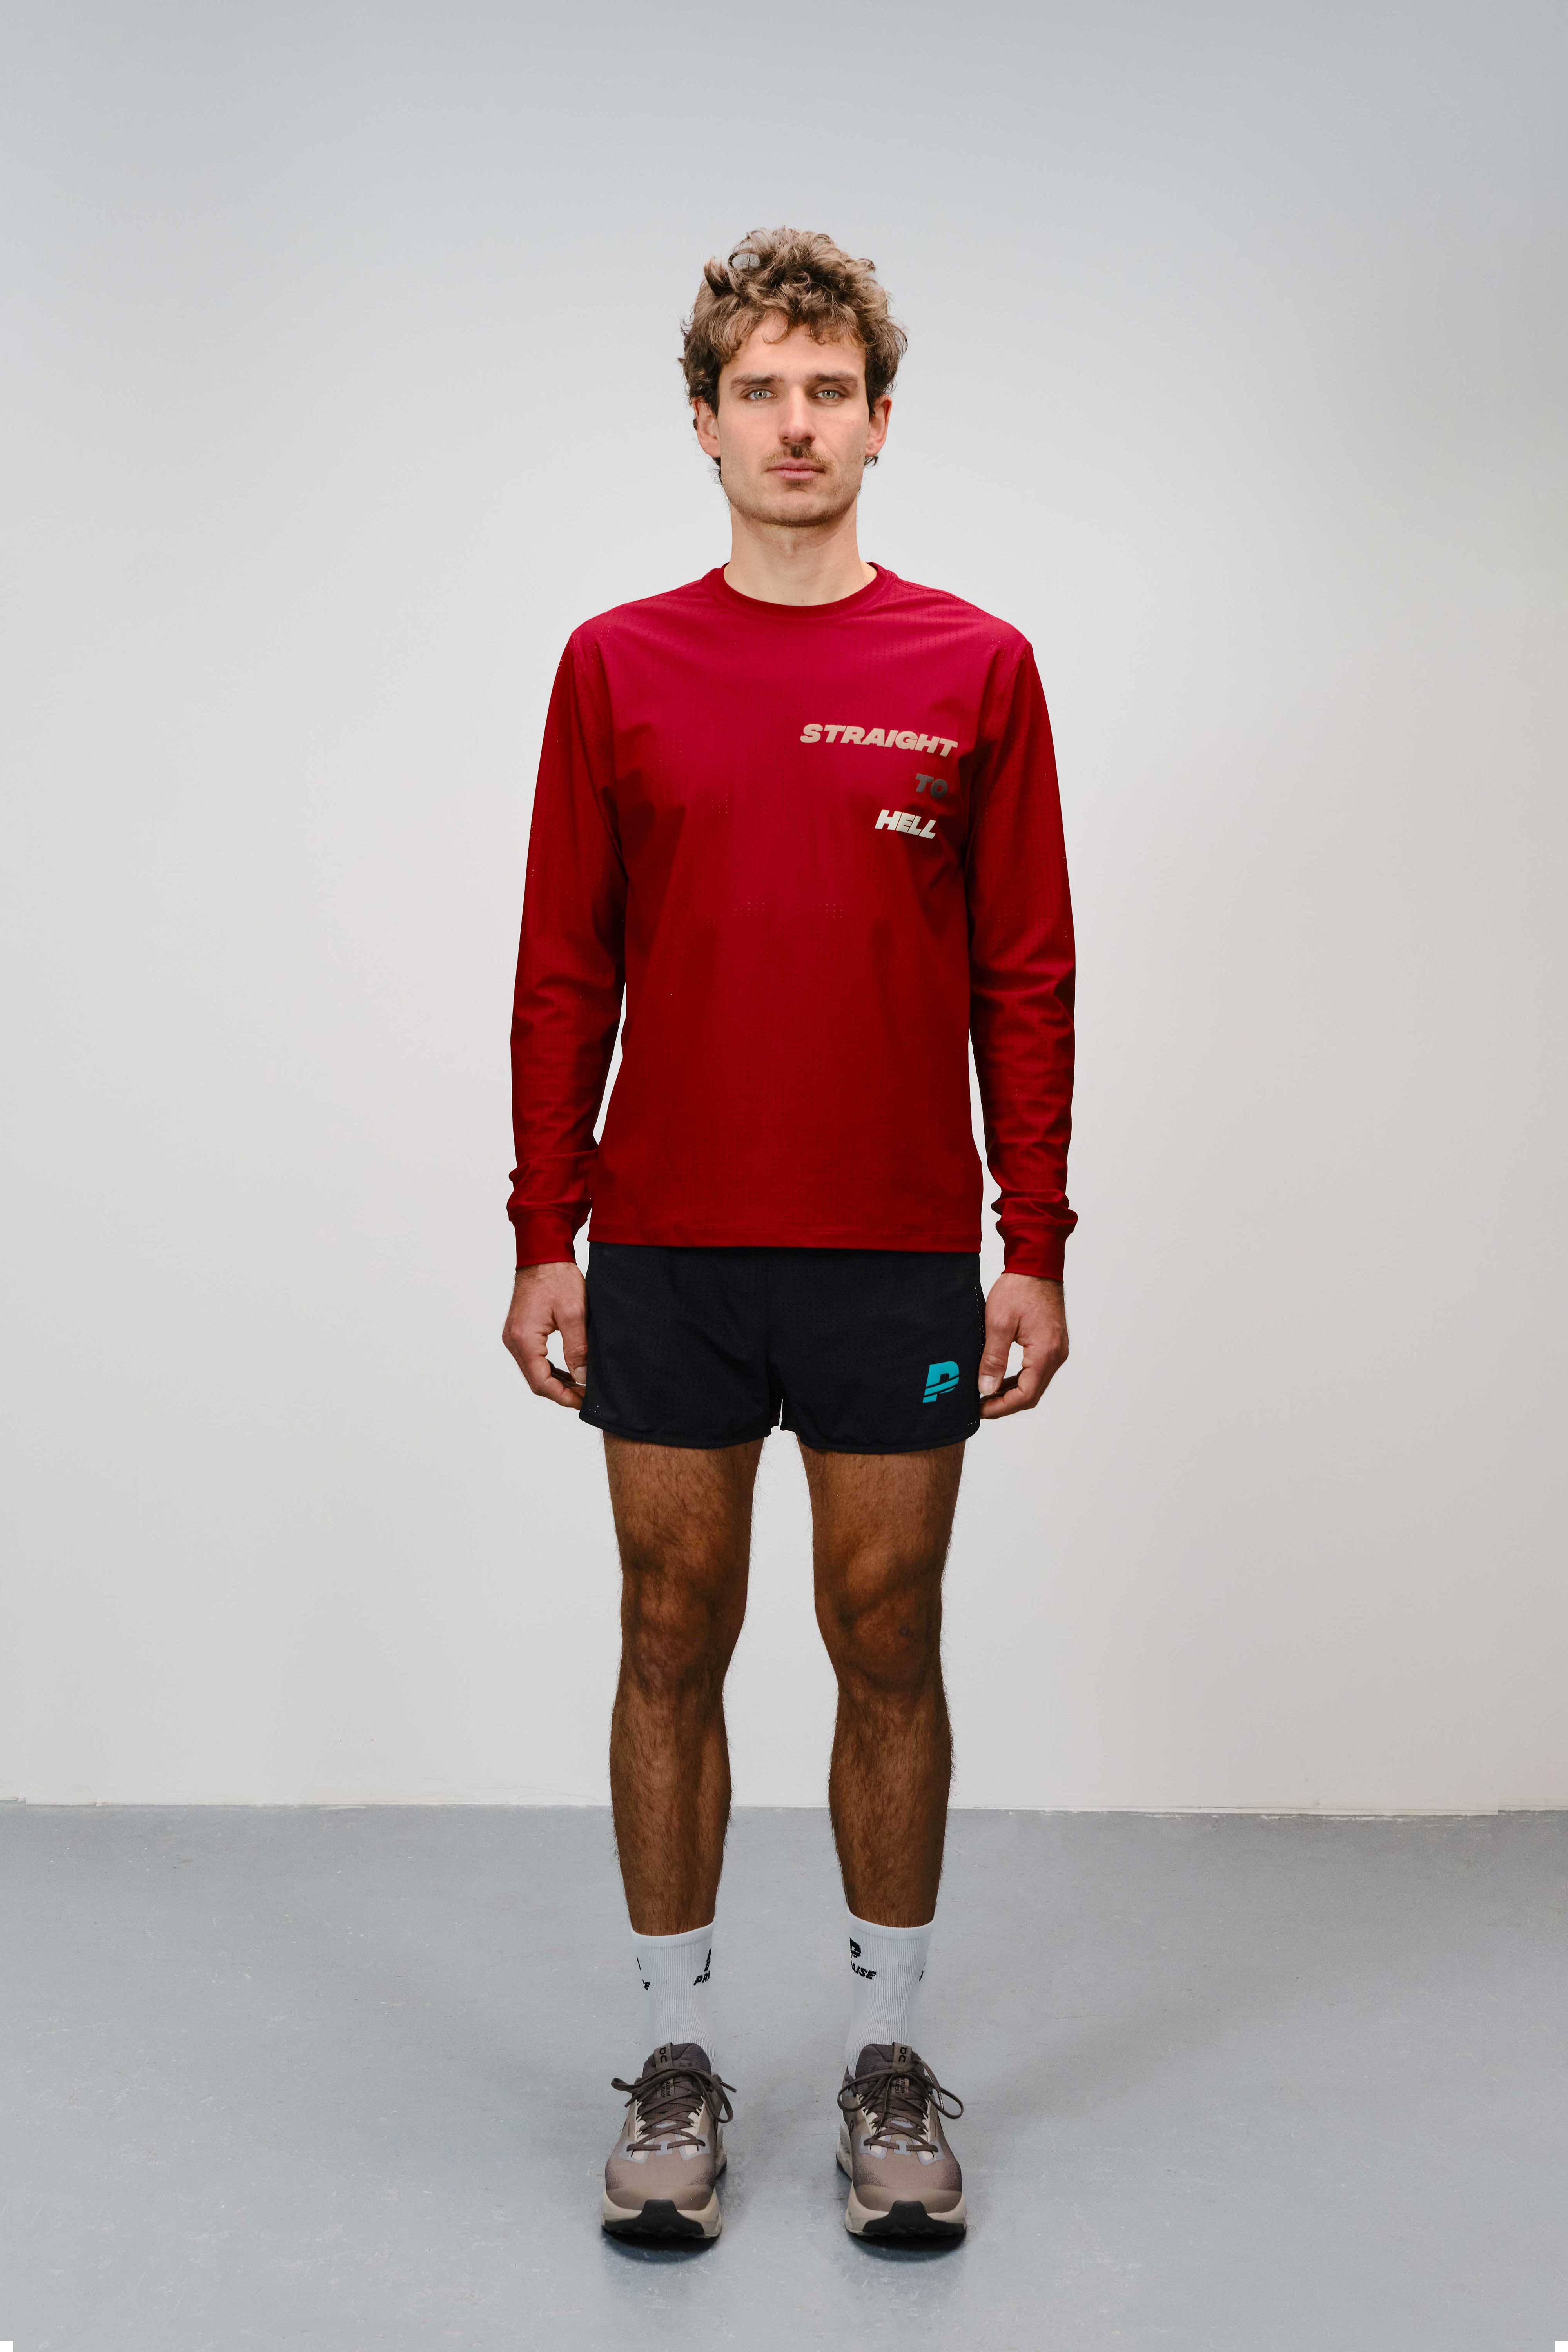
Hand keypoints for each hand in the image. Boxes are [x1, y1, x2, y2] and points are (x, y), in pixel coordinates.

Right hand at [502, 1261, 588, 1408]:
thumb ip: (577, 1349)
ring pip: (534, 1371)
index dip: (563, 1397)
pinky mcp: (520, 1332)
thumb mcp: (574, 1313)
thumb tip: (582, 1378)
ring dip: (556, 1382)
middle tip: (587, 1397)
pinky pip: (534, 1359)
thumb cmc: (557, 1278)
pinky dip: (550, 1369)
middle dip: (561, 1392)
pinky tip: (568, 1372)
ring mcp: (514, 1337)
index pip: (540, 1382)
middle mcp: (513, 1341)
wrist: (543, 1255)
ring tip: (581, 1387)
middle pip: (535, 1380)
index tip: (584, 1402)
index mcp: (524, 1339)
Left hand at [978, 1272, 1067, 1419]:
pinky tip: (1001, 1378)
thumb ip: (993, 1359)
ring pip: (1035, 1383)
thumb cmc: (1019, 1289)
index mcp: (1045, 1353)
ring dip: (1012, 1392)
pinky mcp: (1052, 1343)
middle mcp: (1056, 1355)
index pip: (1025, 1395)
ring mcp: (1057, 1350)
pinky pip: (1037, 1370)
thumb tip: (987, 1389)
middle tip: (981, 1406)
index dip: (1001, 1407)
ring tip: (987, 1394)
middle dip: (1006, 1403)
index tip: (981, 1409)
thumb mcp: (998, 1323)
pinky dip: (1020, 1379)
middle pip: (1032, 1394)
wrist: (1036, 1265)